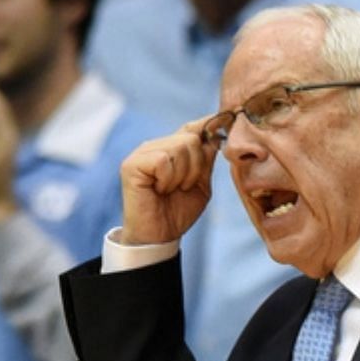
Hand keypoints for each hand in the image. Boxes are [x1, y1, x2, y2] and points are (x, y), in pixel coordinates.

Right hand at [118, 119, 217, 246]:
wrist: (159, 237)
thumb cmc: (177, 212)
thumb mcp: (201, 184)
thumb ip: (206, 160)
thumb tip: (216, 134)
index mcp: (170, 149)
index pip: (193, 127)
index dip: (209, 126)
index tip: (227, 123)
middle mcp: (155, 146)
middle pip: (190, 137)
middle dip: (195, 167)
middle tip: (183, 187)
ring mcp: (142, 154)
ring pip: (179, 147)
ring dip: (182, 175)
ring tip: (170, 190)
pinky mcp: (132, 164)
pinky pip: (163, 160)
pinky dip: (168, 179)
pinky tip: (159, 190)